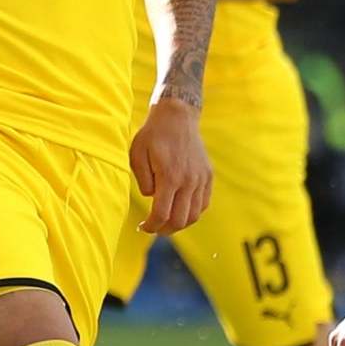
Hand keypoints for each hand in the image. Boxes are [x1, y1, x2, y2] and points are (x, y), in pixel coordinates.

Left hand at [129, 98, 210, 233]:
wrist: (177, 116)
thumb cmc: (153, 135)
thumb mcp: (137, 155)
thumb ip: (143, 181)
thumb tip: (152, 198)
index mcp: (170, 176)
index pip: (162, 214)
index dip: (151, 226)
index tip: (143, 226)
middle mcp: (189, 180)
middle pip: (180, 220)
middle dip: (164, 229)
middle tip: (154, 228)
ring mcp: (201, 178)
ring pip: (194, 215)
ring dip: (179, 223)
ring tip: (166, 221)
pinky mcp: (208, 176)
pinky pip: (203, 204)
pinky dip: (192, 212)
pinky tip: (179, 209)